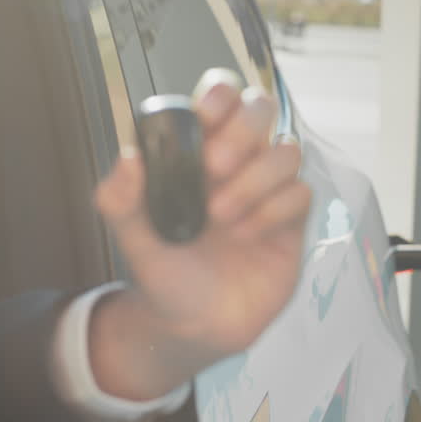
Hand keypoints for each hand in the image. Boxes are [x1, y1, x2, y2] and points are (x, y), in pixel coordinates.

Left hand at [90, 75, 310, 399]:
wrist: (193, 325)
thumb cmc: (164, 271)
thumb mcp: (131, 236)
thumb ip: (119, 198)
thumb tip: (129, 157)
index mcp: (197, 150)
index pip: (219, 96)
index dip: (218, 96)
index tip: (203, 117)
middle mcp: (236, 161)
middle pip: (261, 108)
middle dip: (241, 131)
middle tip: (213, 168)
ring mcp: (267, 188)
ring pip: (287, 150)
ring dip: (254, 179)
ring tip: (220, 218)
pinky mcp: (291, 220)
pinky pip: (301, 193)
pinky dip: (272, 212)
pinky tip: (245, 237)